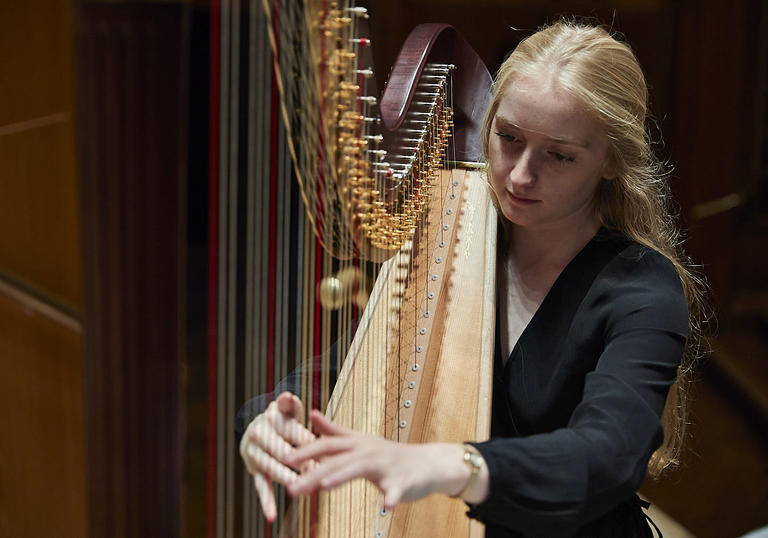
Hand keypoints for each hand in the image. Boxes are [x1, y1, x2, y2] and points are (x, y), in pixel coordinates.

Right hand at [240, 392, 315, 520]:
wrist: (260, 428)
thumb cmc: (282, 418)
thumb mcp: (287, 410)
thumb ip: (289, 404)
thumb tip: (288, 396)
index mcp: (270, 419)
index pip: (290, 430)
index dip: (307, 440)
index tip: (323, 449)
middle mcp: (259, 436)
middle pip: (281, 450)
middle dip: (299, 461)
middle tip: (317, 470)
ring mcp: (254, 455)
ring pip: (271, 468)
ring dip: (286, 478)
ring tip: (301, 489)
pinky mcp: (254, 471)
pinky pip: (260, 487)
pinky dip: (266, 502)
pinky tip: (271, 516)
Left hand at [284, 410, 469, 509]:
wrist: (426, 464)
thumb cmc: (389, 454)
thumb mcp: (360, 440)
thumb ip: (335, 430)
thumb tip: (312, 414)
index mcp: (356, 443)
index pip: (326, 445)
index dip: (306, 451)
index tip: (284, 460)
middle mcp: (368, 451)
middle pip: (337, 460)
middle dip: (313, 472)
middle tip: (292, 487)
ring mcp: (385, 465)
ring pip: (361, 469)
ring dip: (342, 476)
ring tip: (325, 485)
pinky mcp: (402, 482)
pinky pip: (396, 490)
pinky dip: (392, 497)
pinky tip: (386, 507)